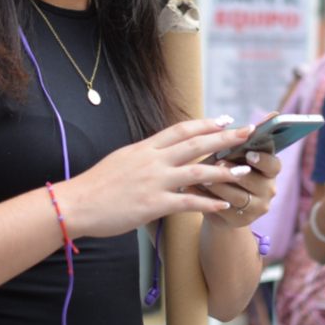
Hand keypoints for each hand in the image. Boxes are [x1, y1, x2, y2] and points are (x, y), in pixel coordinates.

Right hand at [55, 118, 254, 238]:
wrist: (76, 203)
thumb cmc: (96, 186)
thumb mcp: (121, 160)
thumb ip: (143, 156)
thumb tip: (157, 152)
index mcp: (144, 148)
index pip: (180, 129)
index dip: (205, 123)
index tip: (224, 119)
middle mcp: (152, 160)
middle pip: (195, 143)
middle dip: (224, 137)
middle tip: (247, 132)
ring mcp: (154, 181)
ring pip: (197, 170)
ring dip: (223, 170)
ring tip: (243, 171)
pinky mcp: (153, 204)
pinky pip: (187, 202)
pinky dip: (208, 203)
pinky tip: (223, 205)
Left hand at [193, 148, 280, 228]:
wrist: (220, 203)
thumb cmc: (229, 173)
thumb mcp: (235, 159)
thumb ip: (237, 147)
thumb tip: (231, 128)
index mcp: (270, 171)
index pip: (275, 165)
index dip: (264, 160)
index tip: (249, 154)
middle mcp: (269, 190)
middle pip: (256, 182)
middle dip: (235, 172)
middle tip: (218, 163)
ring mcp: (257, 208)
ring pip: (239, 197)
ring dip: (220, 186)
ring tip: (203, 177)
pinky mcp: (242, 220)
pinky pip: (226, 210)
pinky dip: (209, 200)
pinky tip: (195, 192)